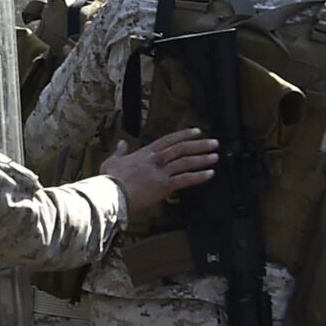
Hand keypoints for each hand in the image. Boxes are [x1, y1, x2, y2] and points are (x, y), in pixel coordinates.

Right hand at [101, 127, 217, 212]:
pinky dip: (199, 176)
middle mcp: (156, 159)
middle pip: (182, 149)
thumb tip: (121, 143)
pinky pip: (186, 179)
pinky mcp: (165, 185)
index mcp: (145, 153)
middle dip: (200, 145)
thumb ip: (120, 151)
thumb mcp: (113, 160)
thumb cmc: (110, 179)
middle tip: (213, 142)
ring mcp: (162, 172)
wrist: (112, 194)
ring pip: (186, 162)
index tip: (197, 131)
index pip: (169, 139)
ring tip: (215, 156)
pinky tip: (210, 174)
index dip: (184, 134)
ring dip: (203, 159)